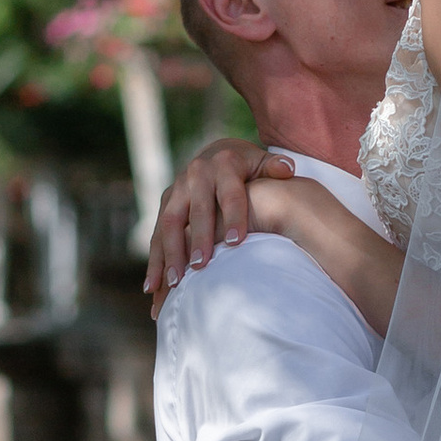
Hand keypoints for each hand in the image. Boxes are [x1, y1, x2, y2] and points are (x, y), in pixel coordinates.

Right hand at [144, 137, 291, 306]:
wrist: (218, 153)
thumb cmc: (250, 168)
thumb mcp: (263, 163)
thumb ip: (276, 167)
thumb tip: (287, 169)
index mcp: (224, 164)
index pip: (230, 193)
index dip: (233, 216)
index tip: (236, 242)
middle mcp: (196, 174)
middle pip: (196, 210)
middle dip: (198, 238)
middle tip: (201, 266)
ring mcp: (177, 189)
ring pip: (170, 223)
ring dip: (171, 253)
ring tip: (175, 282)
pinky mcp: (165, 203)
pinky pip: (157, 233)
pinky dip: (155, 260)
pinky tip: (152, 287)